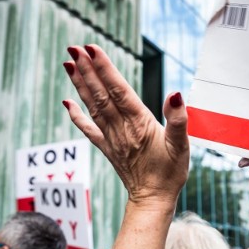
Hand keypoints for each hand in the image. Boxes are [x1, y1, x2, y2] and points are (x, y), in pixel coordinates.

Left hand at [62, 45, 189, 206]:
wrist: (153, 200)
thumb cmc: (170, 173)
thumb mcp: (182, 145)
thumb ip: (178, 119)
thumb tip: (175, 94)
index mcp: (139, 123)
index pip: (118, 90)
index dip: (104, 68)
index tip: (91, 48)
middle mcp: (120, 128)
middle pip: (100, 93)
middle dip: (87, 69)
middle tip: (74, 47)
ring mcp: (111, 138)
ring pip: (92, 106)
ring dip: (80, 84)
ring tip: (69, 63)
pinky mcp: (107, 148)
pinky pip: (88, 128)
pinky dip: (75, 114)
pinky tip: (67, 101)